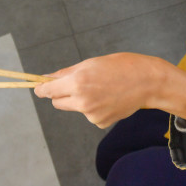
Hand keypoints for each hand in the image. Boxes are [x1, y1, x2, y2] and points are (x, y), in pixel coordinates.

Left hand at [34, 53, 185, 127]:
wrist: (147, 82)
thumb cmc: (120, 66)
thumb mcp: (91, 63)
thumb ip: (67, 73)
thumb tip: (48, 78)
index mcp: (78, 82)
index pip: (49, 91)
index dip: (42, 89)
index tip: (38, 88)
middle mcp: (82, 101)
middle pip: (58, 103)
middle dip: (60, 95)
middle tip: (73, 85)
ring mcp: (91, 114)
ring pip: (75, 108)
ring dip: (80, 100)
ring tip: (101, 89)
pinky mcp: (100, 122)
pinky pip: (89, 115)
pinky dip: (94, 108)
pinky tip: (108, 99)